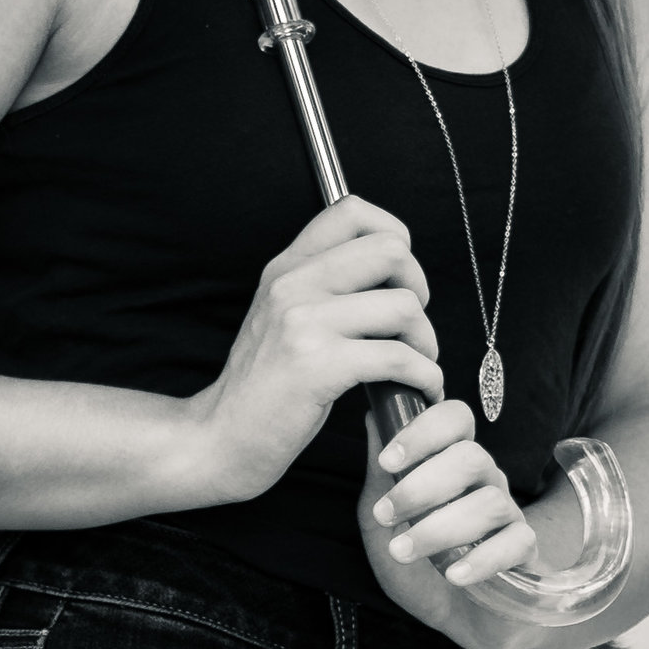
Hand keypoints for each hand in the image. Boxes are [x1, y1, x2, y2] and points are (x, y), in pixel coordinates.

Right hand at [188, 198, 439, 504]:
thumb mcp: (282, 318)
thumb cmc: (266, 387)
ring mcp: (302, 323)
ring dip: (425, 341)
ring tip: (416, 365)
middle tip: (411, 327)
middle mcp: (292, 285)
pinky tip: (417, 391)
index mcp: (287, 268)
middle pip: (391, 251)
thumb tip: (394, 272)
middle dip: (419, 289)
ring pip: (404, 305)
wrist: (222, 438)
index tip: (398, 279)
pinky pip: (398, 357)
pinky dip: (423, 377)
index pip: (351, 210)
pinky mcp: (317, 366)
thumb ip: (324, 288)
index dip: (394, 236)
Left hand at [358, 395, 543, 631]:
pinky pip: (517, 543)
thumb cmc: (417, 562)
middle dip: (422, 485)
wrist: (452, 617)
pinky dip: (483, 559)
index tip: (387, 461)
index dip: (423, 431)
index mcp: (452, 462)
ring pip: (490, 502)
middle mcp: (485, 480)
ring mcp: (508, 514)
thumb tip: (372, 417)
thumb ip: (379, 474)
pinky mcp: (525, 552)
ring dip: (440, 527)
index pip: (454, 419)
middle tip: (386, 515)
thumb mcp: (382, 521)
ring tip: (403, 551)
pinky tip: (452, 575)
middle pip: (471, 457)